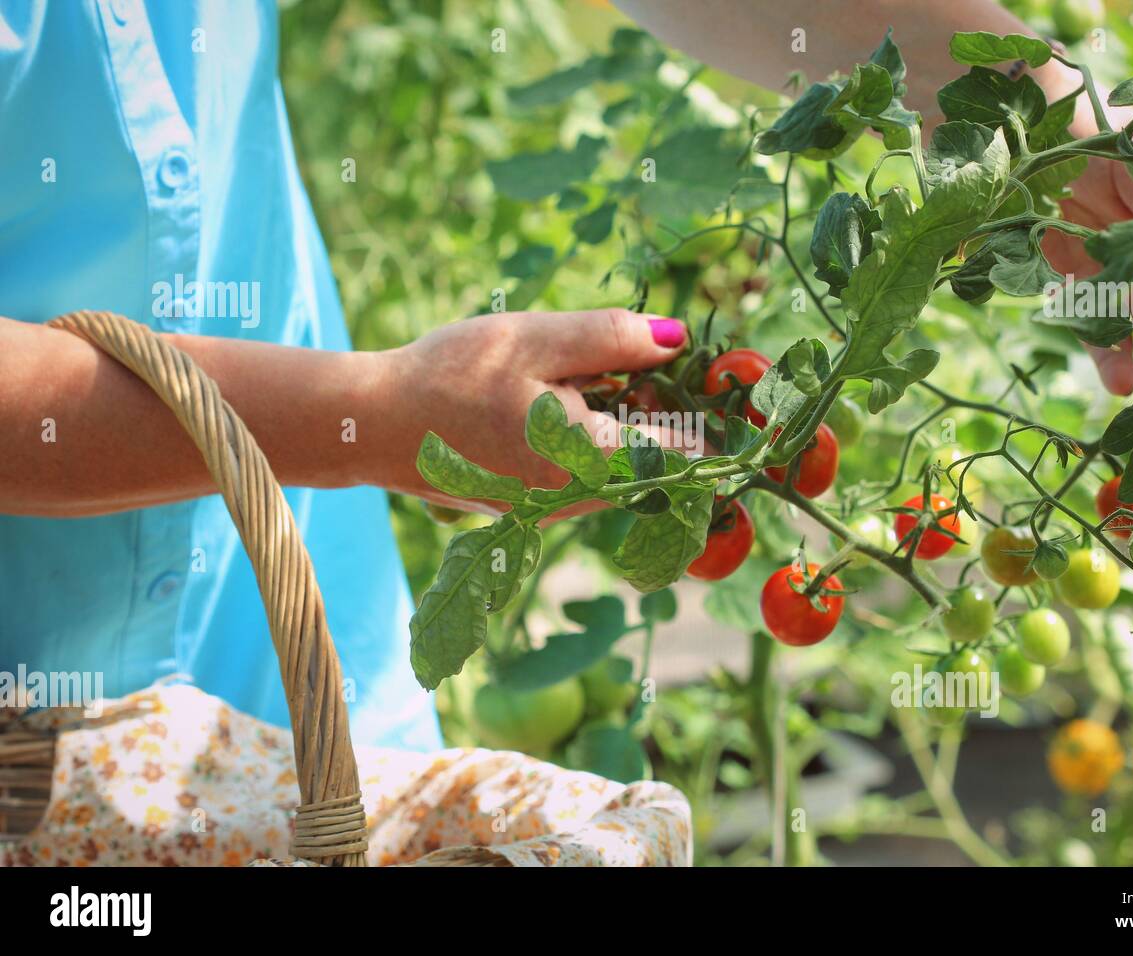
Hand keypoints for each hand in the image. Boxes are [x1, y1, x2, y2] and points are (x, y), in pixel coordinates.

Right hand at [367, 308, 688, 507]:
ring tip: (591, 377)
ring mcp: (558, 509)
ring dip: (627, 423)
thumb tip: (679, 340)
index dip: (705, 409)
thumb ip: (614, 339)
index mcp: (591, 459)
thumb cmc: (451, 376)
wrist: (375, 424)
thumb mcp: (537, 339)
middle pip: (658, 461)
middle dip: (663, 410)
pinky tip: (559, 401)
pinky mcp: (536, 507)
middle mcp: (582, 498)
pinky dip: (594, 437)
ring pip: (624, 468)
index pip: (684, 449)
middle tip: (640, 360)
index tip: (712, 376)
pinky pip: (590, 474)